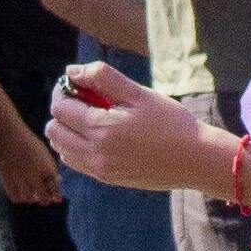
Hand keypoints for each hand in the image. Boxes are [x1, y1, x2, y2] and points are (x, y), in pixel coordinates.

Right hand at [0, 113, 63, 206]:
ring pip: (29, 199)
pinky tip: (20, 190)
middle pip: (43, 199)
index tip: (55, 196)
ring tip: (30, 191)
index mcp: (47, 167)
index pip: (55, 191)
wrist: (8, 133)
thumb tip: (56, 191)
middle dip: (45, 199)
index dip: (56, 195)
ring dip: (31, 198)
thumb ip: (50, 172)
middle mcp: (34, 174)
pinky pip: (15, 197)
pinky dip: (19, 197)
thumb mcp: (44, 155)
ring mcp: (20, 177)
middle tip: (42, 195)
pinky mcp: (7, 178)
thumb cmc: (28, 144)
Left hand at [44, 60, 221, 192]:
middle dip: (63, 110)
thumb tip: (72, 71)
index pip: (60, 109)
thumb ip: (102, 77)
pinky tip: (100, 134)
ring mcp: (101, 170)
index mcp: (101, 130)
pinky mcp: (108, 179)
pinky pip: (76, 162)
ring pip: (62, 149)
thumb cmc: (171, 122)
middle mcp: (95, 154)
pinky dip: (77, 147)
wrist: (197, 159)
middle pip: (53, 130)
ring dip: (68, 130)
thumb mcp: (138, 93)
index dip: (63, 91)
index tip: (77, 82)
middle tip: (86, 99)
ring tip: (94, 117)